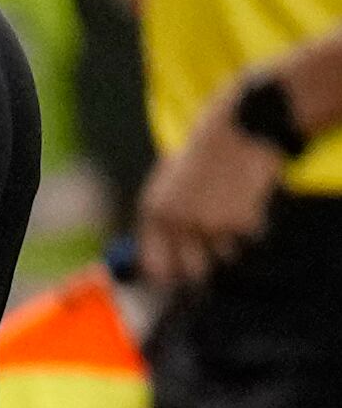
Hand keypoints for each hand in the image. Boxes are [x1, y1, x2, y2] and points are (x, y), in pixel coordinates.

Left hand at [137, 95, 286, 287]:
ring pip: (225, 254)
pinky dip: (252, 223)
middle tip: (211, 253)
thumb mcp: (167, 184)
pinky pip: (250, 237)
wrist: (239, 129)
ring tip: (231, 204)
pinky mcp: (243, 222)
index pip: (155, 266)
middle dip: (203, 267)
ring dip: (230, 239)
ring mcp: (212, 225)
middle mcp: (180, 224)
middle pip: (192, 272)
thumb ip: (162, 222)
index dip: (166, 277)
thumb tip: (157, 266)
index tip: (177, 278)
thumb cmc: (202, 156)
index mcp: (155, 213)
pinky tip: (248, 197)